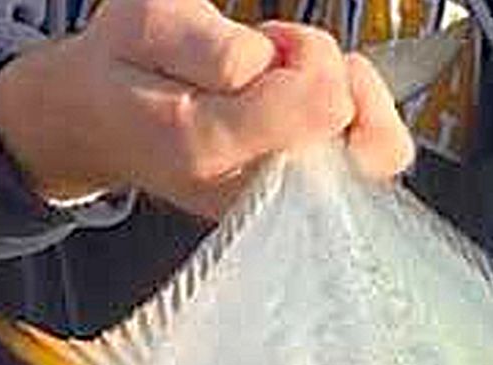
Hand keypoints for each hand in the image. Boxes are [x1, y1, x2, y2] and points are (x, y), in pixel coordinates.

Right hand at [0, 0, 412, 216]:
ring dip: (344, 99)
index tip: (266, 47)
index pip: (323, 102)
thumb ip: (206, 47)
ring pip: (384, 150)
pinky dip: (358, 120)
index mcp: (215, 148)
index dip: (304, 55)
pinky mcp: (309, 205)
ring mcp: (289, 210)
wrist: (109, 126)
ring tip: (285, 89)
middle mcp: (262, 196)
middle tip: (277, 68)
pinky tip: (307, 108)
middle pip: (367, 133)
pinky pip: (376, 161)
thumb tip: (262, 66)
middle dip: (331, 78)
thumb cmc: (131, 72)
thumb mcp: (144, 25)